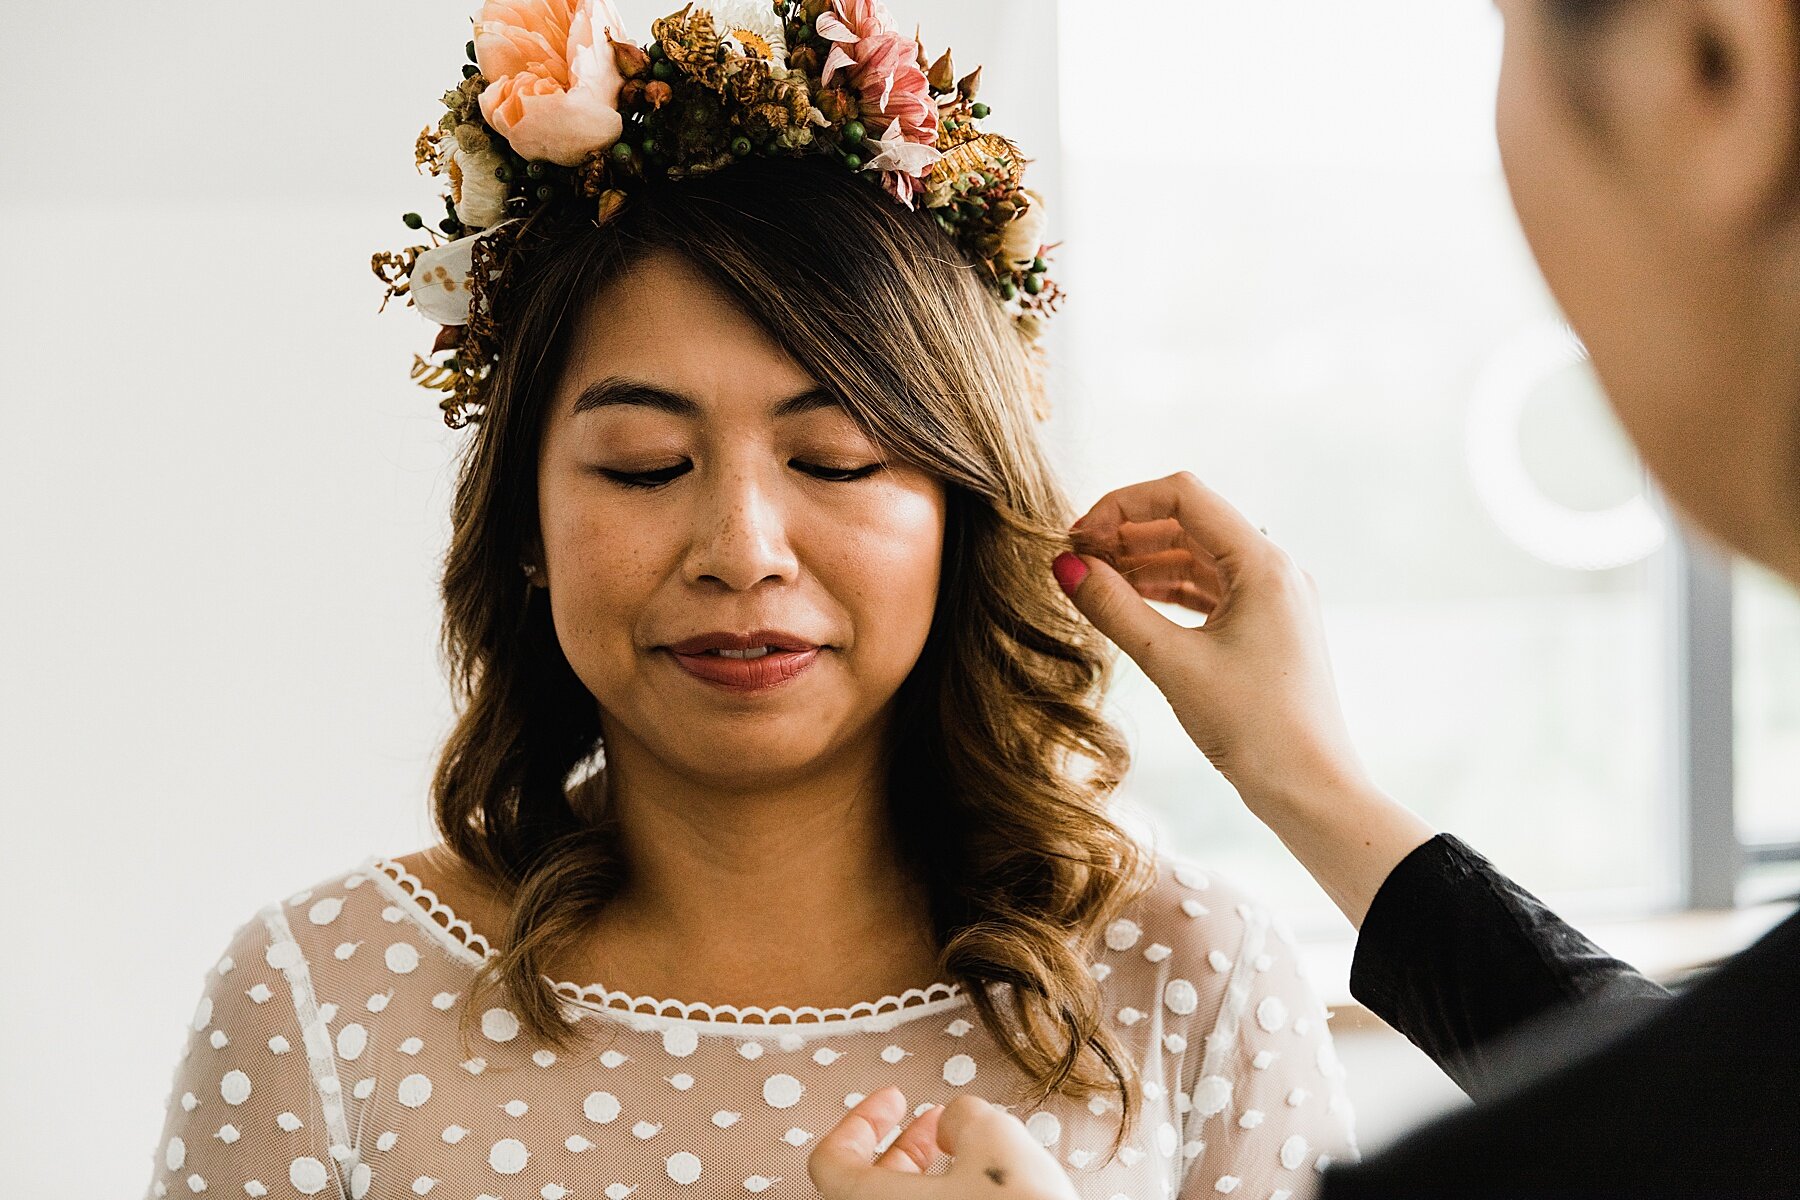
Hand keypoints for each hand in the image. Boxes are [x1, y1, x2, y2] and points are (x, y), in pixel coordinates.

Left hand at [810, 1087, 1078, 1199]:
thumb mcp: (995, 1137)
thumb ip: (962, 1115)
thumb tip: (954, 1122)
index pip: (831, 1162)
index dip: (862, 1120)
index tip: (893, 1099)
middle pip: (867, 1189)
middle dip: (903, 1146)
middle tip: (933, 1123)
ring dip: (925, 1177)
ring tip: (966, 1151)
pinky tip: (979, 1187)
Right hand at [1059, 470, 1366, 807]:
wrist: (1310, 790)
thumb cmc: (1253, 728)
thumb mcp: (1172, 664)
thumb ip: (1115, 609)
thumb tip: (1065, 566)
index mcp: (1263, 564)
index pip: (1182, 496)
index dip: (1121, 507)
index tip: (1076, 539)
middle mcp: (1274, 571)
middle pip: (1188, 523)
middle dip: (1127, 534)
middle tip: (1074, 560)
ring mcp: (1273, 600)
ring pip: (1197, 558)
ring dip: (1143, 563)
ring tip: (1092, 582)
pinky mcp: (1266, 630)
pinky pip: (1209, 591)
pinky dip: (1166, 591)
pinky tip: (1128, 605)